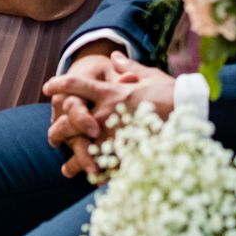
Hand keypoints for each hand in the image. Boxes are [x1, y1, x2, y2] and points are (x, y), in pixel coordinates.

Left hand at [42, 52, 175, 178]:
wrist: (188, 110)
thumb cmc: (169, 90)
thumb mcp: (147, 74)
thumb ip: (127, 67)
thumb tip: (114, 56)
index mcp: (112, 91)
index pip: (78, 85)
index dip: (61, 84)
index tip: (47, 87)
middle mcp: (108, 112)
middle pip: (72, 119)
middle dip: (59, 129)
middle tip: (52, 137)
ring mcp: (116, 134)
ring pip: (85, 148)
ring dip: (74, 159)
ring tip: (66, 170)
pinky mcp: (127, 151)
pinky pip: (107, 165)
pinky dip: (99, 174)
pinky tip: (93, 180)